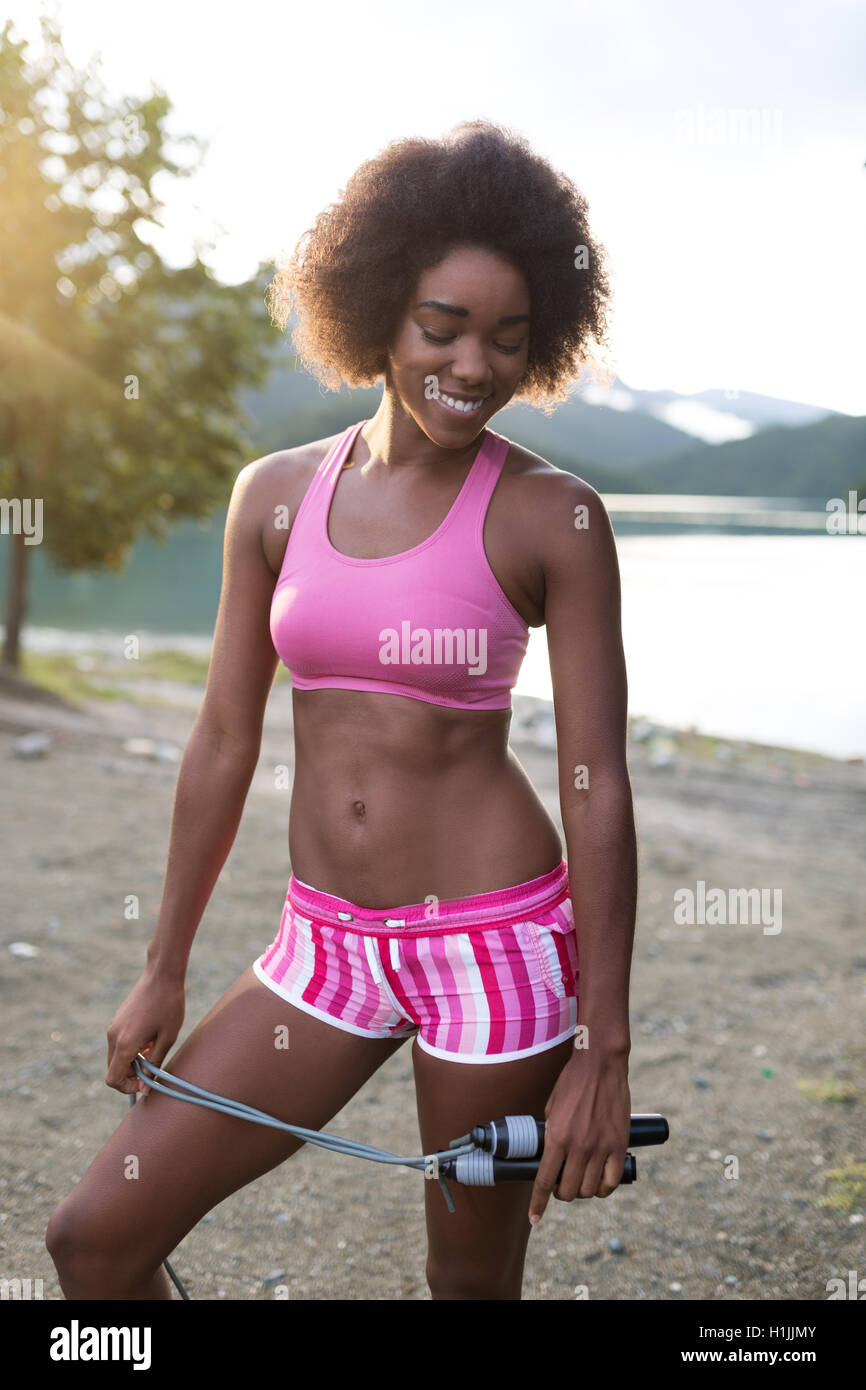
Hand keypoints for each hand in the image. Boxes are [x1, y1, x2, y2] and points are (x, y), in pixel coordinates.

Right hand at [105, 965, 184, 1095]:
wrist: (161, 975)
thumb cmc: (169, 1005)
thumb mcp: (167, 1038)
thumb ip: (154, 1064)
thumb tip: (145, 1087)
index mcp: (125, 1044)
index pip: (113, 1080)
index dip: (127, 1088)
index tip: (145, 1082)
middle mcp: (113, 1037)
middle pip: (113, 1069)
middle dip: (130, 1075)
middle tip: (153, 1066)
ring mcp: (112, 1027)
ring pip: (116, 1057)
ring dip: (132, 1061)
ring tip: (154, 1047)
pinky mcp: (116, 1020)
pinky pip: (118, 1043)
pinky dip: (130, 1048)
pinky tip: (149, 1037)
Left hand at [528, 1047, 629, 1223]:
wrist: (600, 1065)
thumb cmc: (572, 1082)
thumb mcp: (551, 1108)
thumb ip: (551, 1134)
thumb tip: (548, 1156)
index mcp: (557, 1136)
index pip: (543, 1181)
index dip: (538, 1203)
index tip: (535, 1216)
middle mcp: (579, 1146)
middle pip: (567, 1191)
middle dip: (561, 1193)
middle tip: (561, 1184)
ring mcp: (601, 1147)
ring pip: (589, 1190)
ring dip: (581, 1191)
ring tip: (579, 1180)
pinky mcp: (619, 1145)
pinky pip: (612, 1181)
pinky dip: (603, 1188)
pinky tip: (599, 1183)